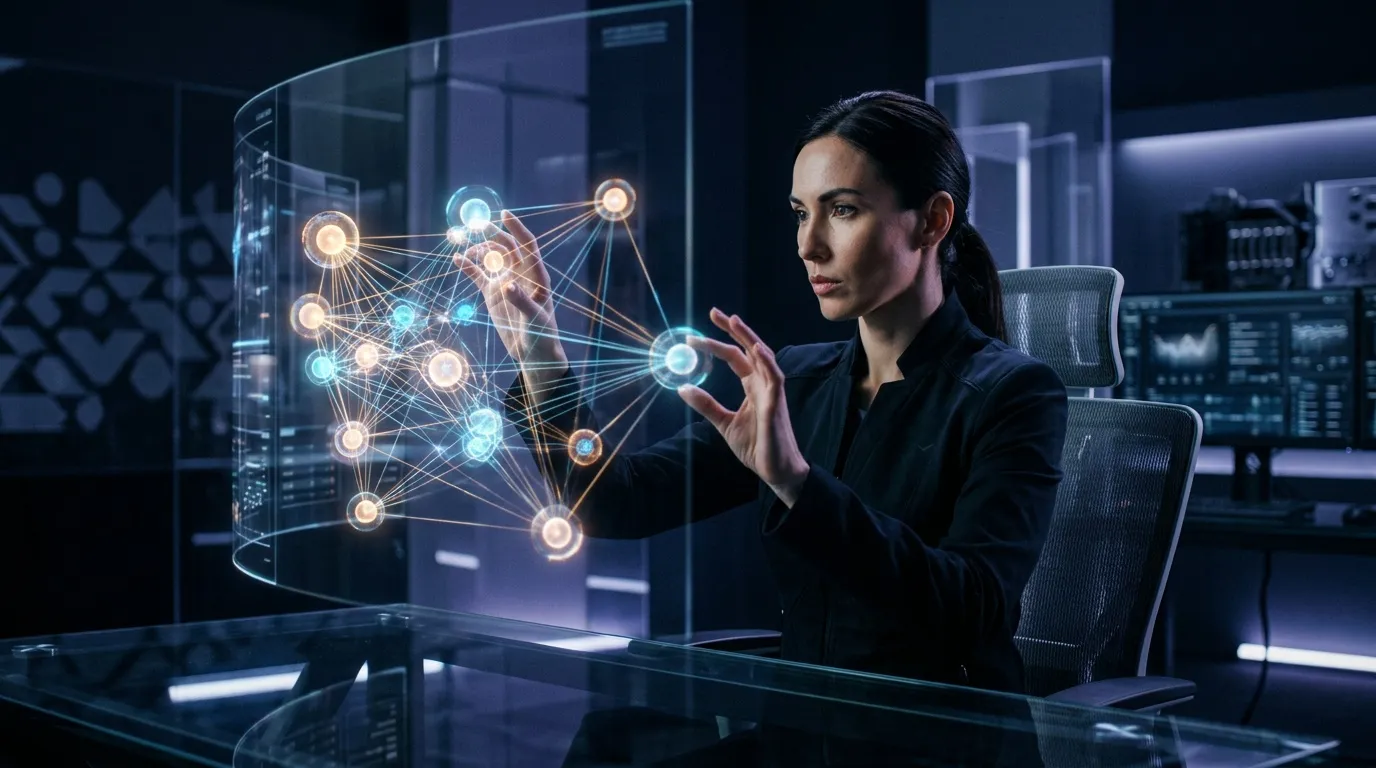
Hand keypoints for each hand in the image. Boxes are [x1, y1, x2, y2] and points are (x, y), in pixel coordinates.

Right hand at [456, 210, 567, 397]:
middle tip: (475, 225)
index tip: (503, 213)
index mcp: (536, 276)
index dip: (517, 228)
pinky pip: (478, 275)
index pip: (528, 245)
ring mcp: (505, 282)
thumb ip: (522, 301)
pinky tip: (457, 258)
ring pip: (491, 258)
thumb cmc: (542, 334)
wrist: (532, 352)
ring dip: (479, 249)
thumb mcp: (535, 318)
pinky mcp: (492, 293)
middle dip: (492, 234)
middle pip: (506, 246)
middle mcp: (521, 274)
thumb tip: (507, 285)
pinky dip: (468, 266)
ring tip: (465, 250)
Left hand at [677, 309, 810, 506]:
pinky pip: (775, 378)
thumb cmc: (756, 447)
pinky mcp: (776, 405)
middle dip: (732, 330)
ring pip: (762, 357)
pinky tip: (756, 349)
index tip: (695, 336)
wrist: (775, 470)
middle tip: (713, 312)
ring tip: (733, 320)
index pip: (735, 356)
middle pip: (748, 349)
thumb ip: (706, 405)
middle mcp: (763, 384)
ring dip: (748, 338)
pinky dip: (767, 362)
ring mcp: (772, 392)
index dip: (717, 343)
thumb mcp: (723, 423)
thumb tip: (682, 388)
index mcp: (752, 387)